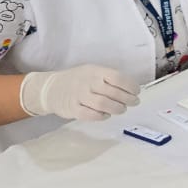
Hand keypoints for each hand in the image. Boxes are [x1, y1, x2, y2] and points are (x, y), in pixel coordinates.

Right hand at [19, 65, 139, 120]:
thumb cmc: (77, 80)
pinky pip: (91, 115)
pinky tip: (106, 114)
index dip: (130, 86)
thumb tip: (130, 88)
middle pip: (113, 92)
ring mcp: (79, 96)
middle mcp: (88, 83)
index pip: (118, 78)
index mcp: (95, 71)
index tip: (137, 91)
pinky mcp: (73, 109)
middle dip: (128, 99)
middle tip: (134, 102)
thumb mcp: (92, 72)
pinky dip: (102, 116)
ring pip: (103, 104)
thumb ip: (108, 78)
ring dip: (117, 108)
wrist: (50, 88)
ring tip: (122, 109)